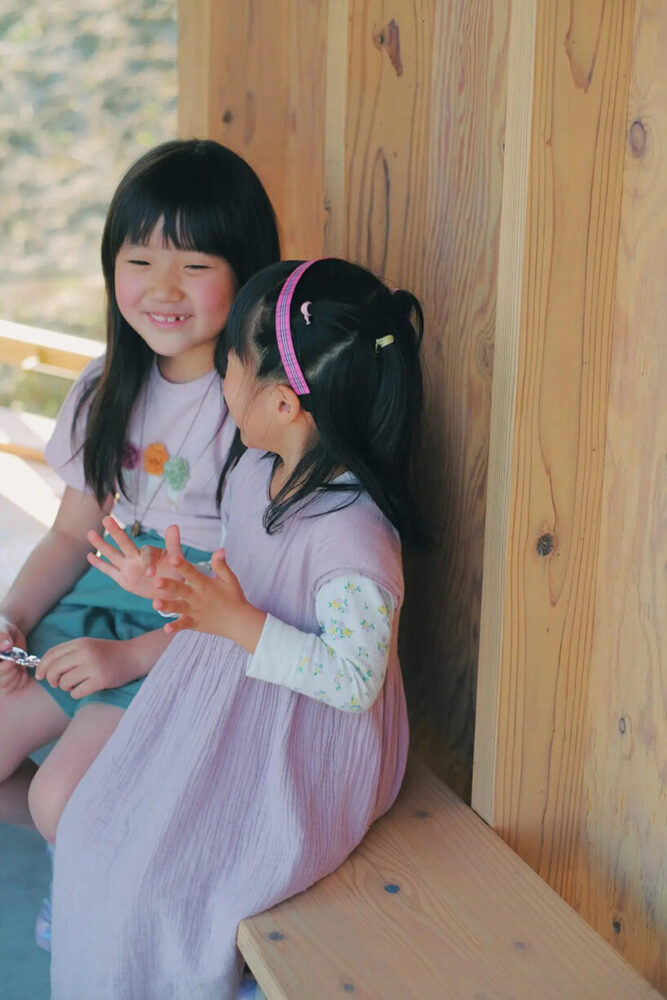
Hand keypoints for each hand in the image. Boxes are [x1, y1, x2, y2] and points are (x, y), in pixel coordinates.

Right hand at [0, 616, 29, 694]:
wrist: (8, 633)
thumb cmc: (2, 629)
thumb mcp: (1, 628)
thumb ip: (2, 635)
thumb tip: (6, 644)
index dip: (2, 669)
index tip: (11, 661)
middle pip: (0, 681)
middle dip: (10, 671)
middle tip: (17, 660)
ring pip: (6, 687)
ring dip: (17, 675)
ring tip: (19, 662)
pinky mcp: (7, 680)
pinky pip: (14, 687)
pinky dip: (21, 679)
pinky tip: (22, 669)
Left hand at [34, 636, 133, 699]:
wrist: (134, 656)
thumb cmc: (109, 653)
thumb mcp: (89, 646)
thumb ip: (69, 653)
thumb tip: (45, 669)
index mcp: (80, 643)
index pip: (51, 654)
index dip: (42, 666)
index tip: (40, 675)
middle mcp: (85, 653)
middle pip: (54, 669)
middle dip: (51, 679)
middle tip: (56, 684)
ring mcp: (93, 666)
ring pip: (64, 682)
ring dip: (66, 687)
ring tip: (74, 685)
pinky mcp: (101, 680)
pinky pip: (77, 692)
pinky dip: (76, 694)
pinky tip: (83, 689)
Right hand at [87, 515, 174, 599]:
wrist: (173, 590)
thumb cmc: (177, 573)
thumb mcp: (178, 561)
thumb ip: (174, 545)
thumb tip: (173, 526)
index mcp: (152, 554)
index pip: (146, 554)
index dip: (148, 562)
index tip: (151, 574)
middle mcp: (137, 558)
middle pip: (125, 543)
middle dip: (116, 532)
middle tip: (106, 518)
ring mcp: (129, 568)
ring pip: (112, 554)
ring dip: (102, 545)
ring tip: (90, 533)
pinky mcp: (124, 580)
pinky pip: (109, 570)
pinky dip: (99, 564)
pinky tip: (89, 556)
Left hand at [153, 525, 265, 650]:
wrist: (239, 621)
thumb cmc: (234, 597)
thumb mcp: (229, 579)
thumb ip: (221, 565)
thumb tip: (220, 549)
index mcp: (204, 584)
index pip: (191, 572)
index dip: (182, 565)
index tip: (172, 558)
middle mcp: (197, 597)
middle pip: (181, 589)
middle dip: (169, 585)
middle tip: (156, 582)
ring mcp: (195, 611)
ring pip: (179, 607)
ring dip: (167, 606)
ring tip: (155, 604)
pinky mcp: (195, 623)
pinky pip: (184, 625)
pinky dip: (176, 627)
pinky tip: (166, 629)